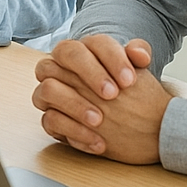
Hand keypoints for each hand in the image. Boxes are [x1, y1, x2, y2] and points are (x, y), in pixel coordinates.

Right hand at [32, 34, 170, 163]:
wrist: (127, 117)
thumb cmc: (125, 87)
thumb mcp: (137, 69)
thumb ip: (139, 54)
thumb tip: (139, 55)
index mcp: (84, 49)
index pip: (92, 43)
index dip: (111, 59)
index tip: (130, 80)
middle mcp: (60, 65)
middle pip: (63, 54)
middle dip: (89, 72)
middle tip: (112, 94)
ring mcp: (51, 91)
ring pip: (48, 89)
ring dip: (74, 104)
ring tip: (99, 120)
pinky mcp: (51, 118)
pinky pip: (50, 121)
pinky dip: (74, 131)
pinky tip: (98, 142)